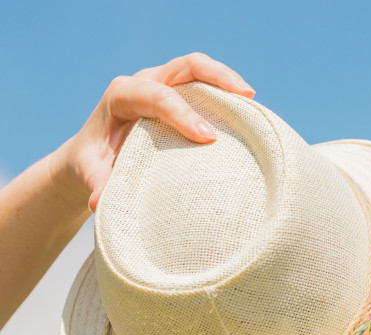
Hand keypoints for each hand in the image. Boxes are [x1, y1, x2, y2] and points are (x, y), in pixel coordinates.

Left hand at [49, 52, 254, 212]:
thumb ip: (97, 184)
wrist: (94, 150)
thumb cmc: (95, 161)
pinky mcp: (180, 92)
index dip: (182, 114)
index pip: (157, 96)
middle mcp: (145, 81)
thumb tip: (99, 204)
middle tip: (246, 95)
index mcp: (122, 95)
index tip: (207, 137)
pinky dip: (226, 93)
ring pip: (200, 69)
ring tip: (252, 99)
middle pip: (186, 66)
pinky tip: (246, 112)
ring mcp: (165, 83)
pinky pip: (206, 84)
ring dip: (228, 80)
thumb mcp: (91, 171)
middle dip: (218, 76)